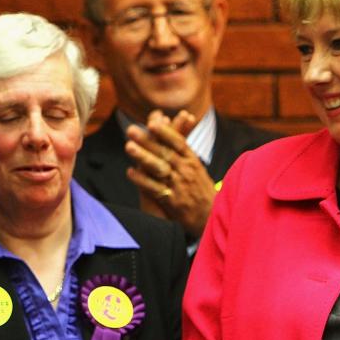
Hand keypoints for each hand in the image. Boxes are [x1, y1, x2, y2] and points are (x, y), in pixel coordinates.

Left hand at [125, 109, 215, 237]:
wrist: (211, 217)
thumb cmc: (202, 190)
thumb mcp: (197, 168)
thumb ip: (183, 151)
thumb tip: (173, 129)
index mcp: (193, 161)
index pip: (179, 143)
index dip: (165, 132)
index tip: (152, 122)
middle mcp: (186, 171)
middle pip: (165, 153)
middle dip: (148, 140)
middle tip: (131, 130)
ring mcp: (179, 186)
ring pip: (159, 168)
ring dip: (143, 157)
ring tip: (128, 146)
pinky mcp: (172, 201)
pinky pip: (154, 188)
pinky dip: (142, 180)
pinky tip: (130, 172)